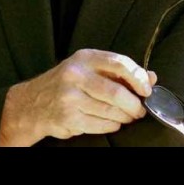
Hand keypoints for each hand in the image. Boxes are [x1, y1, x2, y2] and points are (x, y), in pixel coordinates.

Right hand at [0, 48, 157, 145]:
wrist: (32, 103)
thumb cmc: (67, 83)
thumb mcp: (89, 69)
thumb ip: (119, 71)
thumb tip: (151, 77)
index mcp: (84, 58)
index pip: (119, 63)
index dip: (138, 78)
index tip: (147, 89)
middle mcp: (76, 75)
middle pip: (116, 92)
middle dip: (134, 104)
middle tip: (140, 110)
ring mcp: (70, 97)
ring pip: (110, 111)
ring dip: (125, 117)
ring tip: (128, 117)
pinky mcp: (68, 118)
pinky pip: (100, 125)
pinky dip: (112, 126)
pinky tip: (113, 122)